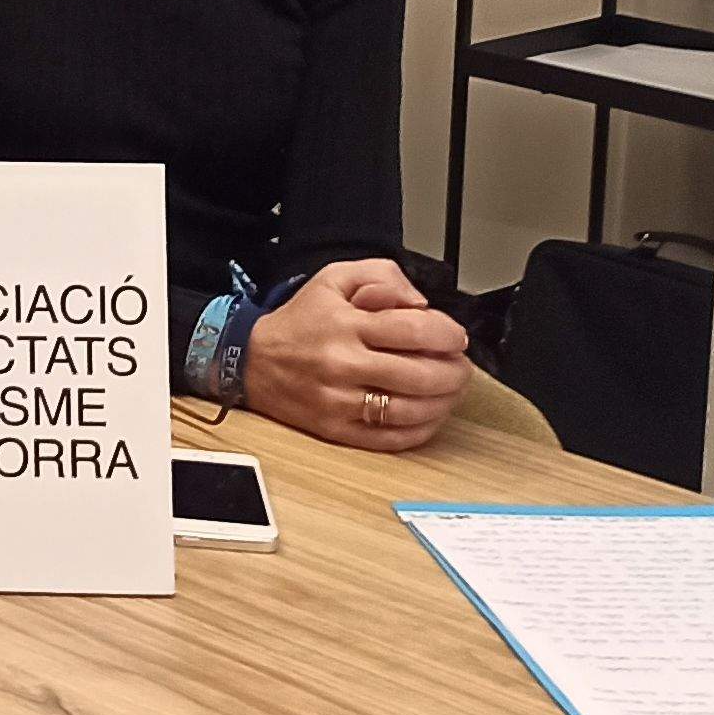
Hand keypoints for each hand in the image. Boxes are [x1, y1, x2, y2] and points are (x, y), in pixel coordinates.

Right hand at [242, 256, 469, 452]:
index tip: (456, 338)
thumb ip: (383, 276)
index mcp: (346, 325)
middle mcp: (343, 364)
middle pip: (420, 375)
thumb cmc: (300, 321)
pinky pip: (391, 438)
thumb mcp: (335, 278)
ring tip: (450, 391)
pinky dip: (421, 430)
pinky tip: (429, 415)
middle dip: (454, 372)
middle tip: (460, 367)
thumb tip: (420, 303)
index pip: (414, 330)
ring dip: (444, 402)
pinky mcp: (337, 430)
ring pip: (410, 410)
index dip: (447, 334)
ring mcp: (340, 401)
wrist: (252, 361)